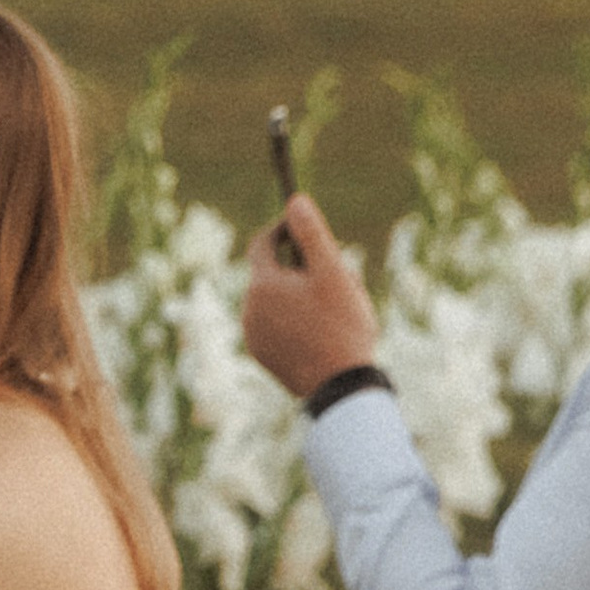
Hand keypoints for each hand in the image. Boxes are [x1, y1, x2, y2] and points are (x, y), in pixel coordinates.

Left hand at [241, 194, 380, 402]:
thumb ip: (312, 234)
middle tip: (335, 274)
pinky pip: (277, 325)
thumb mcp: (332, 273)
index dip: (283, 230)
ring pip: (276, 301)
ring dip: (299, 294)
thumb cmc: (340, 326)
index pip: (262, 243)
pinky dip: (295, 319)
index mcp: (261, 286)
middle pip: (272, 272)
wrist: (340, 387)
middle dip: (299, 267)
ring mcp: (253, 336)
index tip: (304, 228)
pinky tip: (324, 330)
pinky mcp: (262, 356)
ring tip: (334, 307)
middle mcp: (248, 310)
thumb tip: (295, 201)